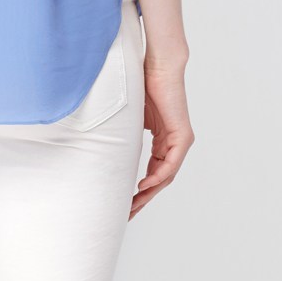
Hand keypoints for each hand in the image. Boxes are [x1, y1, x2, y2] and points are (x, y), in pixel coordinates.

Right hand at [131, 60, 191, 217]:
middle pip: (159, 180)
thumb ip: (123, 135)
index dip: (140, 191)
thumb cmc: (142, 85)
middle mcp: (173, 144)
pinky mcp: (182, 136)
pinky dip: (158, 177)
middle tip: (127, 214)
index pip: (153, 173)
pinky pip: (170, 164)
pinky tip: (144, 186)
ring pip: (166, 176)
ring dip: (149, 193)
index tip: (125, 204)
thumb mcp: (129, 118)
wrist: (158, 66)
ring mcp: (180, 141)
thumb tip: (99, 144)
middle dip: (143, 199)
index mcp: (162, 141)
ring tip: (133, 206)